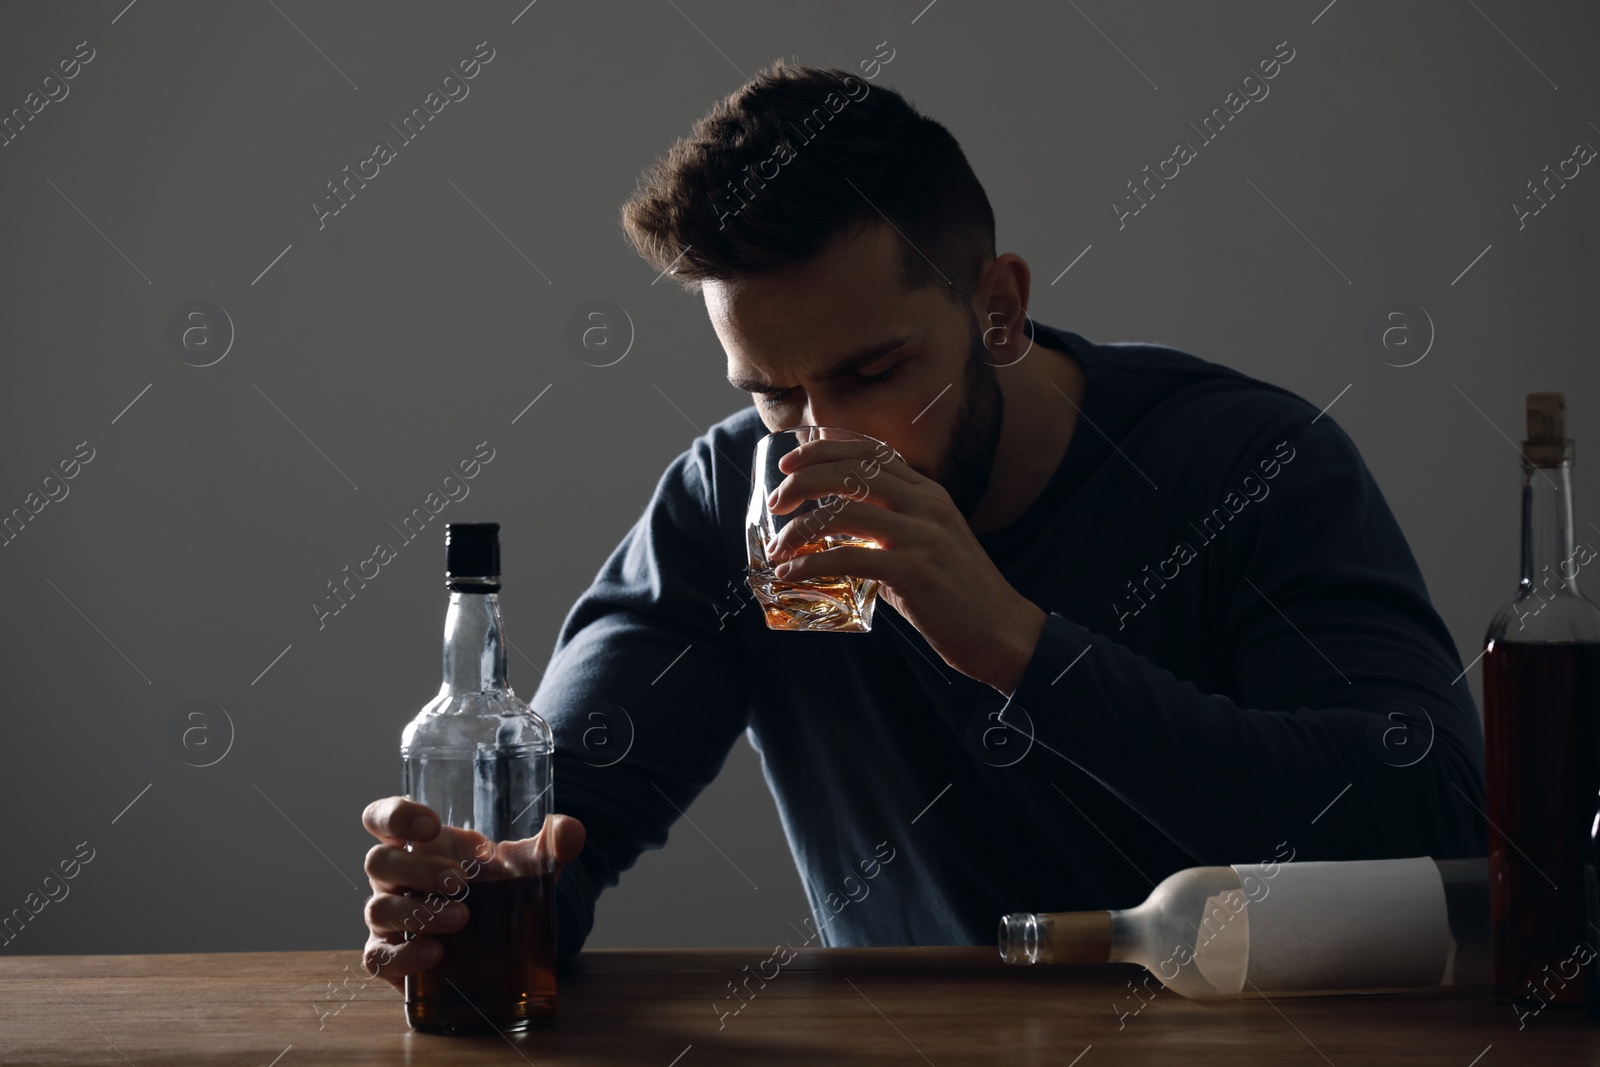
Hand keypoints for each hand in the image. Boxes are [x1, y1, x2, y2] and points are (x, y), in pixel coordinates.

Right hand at [360, 796, 585, 992]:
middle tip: (461, 882)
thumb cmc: (500, 889)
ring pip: (378, 909)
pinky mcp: (391, 957)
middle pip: (379, 862)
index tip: (432, 826)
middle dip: (418, 870)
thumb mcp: (528, 865)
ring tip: (461, 919)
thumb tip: (570, 830)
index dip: (395, 816)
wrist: (502, 941)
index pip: (382, 818)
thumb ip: (550, 845)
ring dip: (418, 912)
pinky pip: (377, 958)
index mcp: (419, 844)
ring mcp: (388, 918)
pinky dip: (403, 956)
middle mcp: (395, 877)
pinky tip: (435, 954)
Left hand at [765, 437, 1046, 694]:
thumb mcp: (929, 546)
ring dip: (800, 527)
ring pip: (843, 511)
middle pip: (850, 472)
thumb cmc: (960, 595)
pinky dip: (810, 564)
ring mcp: (921, 535)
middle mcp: (926, 504)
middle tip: (777, 502)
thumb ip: (888, 533)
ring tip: (778, 546)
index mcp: (929, 493)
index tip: (791, 462)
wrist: (1002, 632)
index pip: (870, 452)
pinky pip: (847, 557)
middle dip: (803, 481)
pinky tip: (790, 574)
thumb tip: (835, 538)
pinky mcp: (913, 570)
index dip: (825, 449)